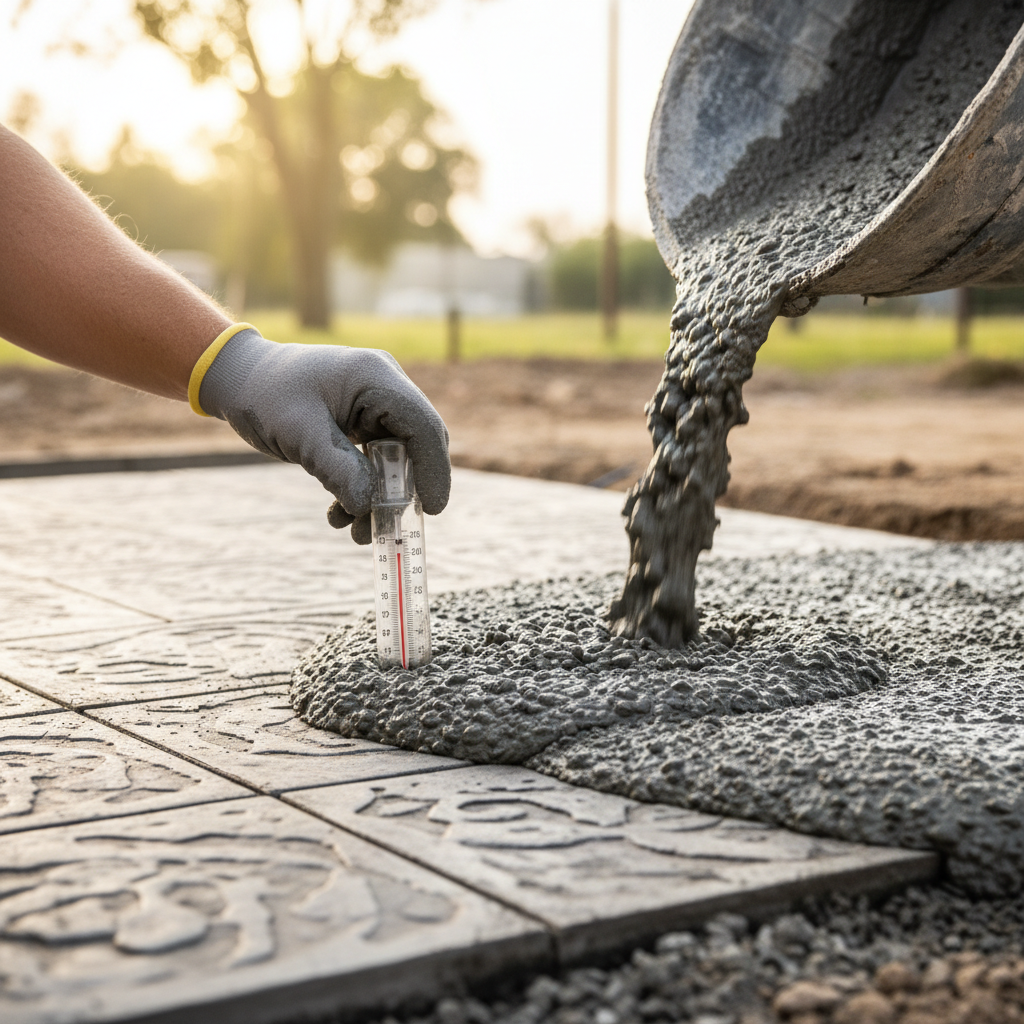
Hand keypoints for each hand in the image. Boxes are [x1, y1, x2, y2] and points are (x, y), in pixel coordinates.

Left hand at [197, 328, 449, 542]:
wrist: (237, 379)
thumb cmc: (263, 395)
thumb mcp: (299, 434)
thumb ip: (337, 469)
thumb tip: (368, 507)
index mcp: (376, 377)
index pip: (423, 426)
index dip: (434, 470)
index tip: (431, 510)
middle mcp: (384, 386)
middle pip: (417, 444)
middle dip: (404, 490)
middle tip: (390, 528)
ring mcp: (375, 403)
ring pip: (397, 458)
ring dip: (379, 497)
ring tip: (356, 532)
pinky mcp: (363, 421)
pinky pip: (376, 460)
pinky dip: (363, 487)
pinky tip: (341, 513)